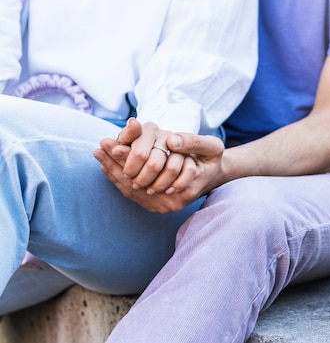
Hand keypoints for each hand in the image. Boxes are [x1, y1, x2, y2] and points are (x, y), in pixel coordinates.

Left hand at [94, 130, 224, 212]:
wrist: (214, 178)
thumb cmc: (212, 159)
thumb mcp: (212, 147)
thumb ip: (193, 142)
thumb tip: (171, 140)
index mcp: (185, 189)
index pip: (150, 170)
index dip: (129, 157)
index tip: (111, 144)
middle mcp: (171, 203)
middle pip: (134, 185)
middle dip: (116, 166)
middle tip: (98, 149)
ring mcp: (163, 207)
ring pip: (131, 191)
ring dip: (114, 173)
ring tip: (99, 156)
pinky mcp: (158, 207)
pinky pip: (132, 195)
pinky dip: (118, 180)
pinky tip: (107, 168)